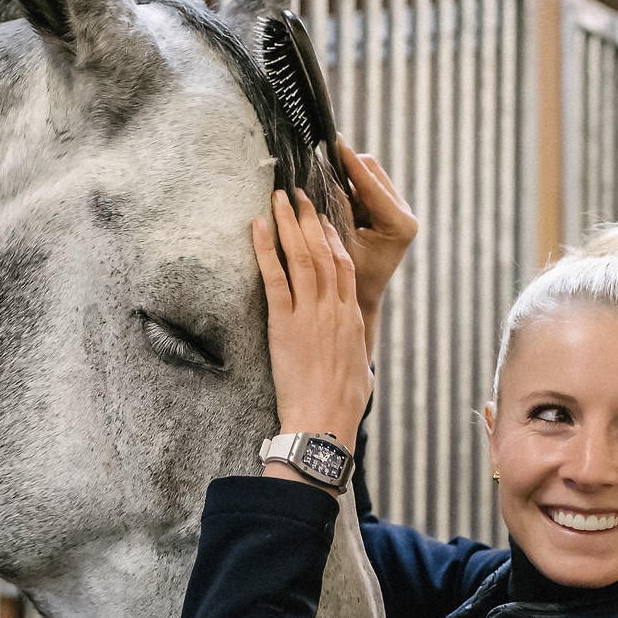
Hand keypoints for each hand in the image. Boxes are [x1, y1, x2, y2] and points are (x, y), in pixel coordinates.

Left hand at [253, 189, 372, 471]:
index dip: (332, 238)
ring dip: (288, 223)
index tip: (322, 219)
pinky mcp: (285, 324)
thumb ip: (358, 357)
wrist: (325, 423)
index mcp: (352, 319)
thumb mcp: (360, 375)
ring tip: (278, 197)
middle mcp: (334, 309)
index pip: (345, 266)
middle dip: (310, 219)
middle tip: (298, 194)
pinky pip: (275, 277)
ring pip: (301, 256)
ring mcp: (310, 313)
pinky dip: (264, 248)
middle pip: (324, 251)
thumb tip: (360, 361)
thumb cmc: (342, 407)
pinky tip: (257, 227)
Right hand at [337, 139, 414, 352]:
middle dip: (347, 165)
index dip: (350, 162)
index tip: (335, 141)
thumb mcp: (340, 243)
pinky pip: (365, 186)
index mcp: (400, 224)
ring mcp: (398, 211)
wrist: (361, 299)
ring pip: (369, 176)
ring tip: (322, 179)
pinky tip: (330, 192)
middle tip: (319, 158)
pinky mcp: (388, 211)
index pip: (372, 184)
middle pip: (373, 172)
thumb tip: (325, 176)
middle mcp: (405, 214)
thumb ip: (337, 210)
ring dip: (346, 176)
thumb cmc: (348, 279)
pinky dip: (348, 186)